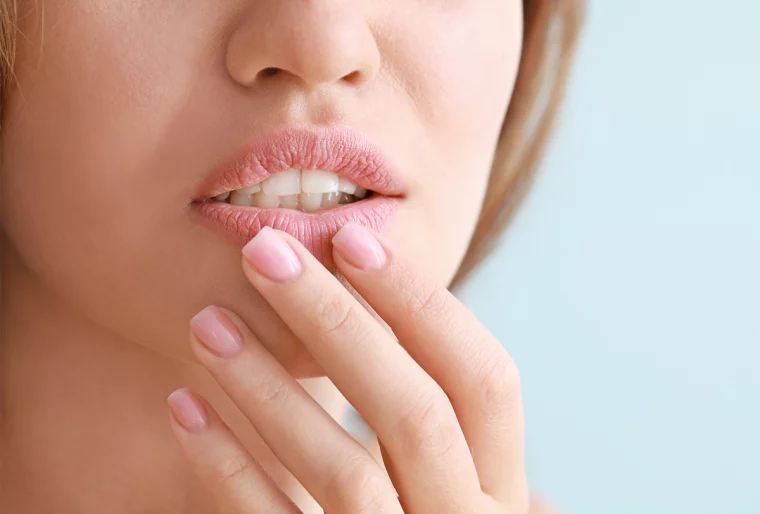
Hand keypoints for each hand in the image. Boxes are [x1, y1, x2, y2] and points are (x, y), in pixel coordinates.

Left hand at [167, 223, 526, 512]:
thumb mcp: (454, 477)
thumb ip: (435, 414)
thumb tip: (380, 300)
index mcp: (500, 485)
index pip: (485, 381)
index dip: (424, 305)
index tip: (352, 239)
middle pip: (413, 412)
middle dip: (339, 322)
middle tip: (266, 255)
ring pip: (342, 471)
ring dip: (269, 386)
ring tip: (206, 319)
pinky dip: (226, 465)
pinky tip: (183, 403)